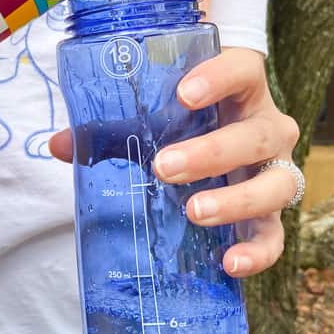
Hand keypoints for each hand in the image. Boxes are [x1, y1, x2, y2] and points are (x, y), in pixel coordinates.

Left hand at [49, 48, 299, 278]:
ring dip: (236, 200)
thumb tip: (58, 145)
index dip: (220, 79)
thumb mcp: (152, 115)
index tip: (183, 94)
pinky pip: (275, 236)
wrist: (220, 136)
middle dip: (211, 153)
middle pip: (255, 136)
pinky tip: (229, 261)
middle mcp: (267, 128)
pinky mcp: (271, 213)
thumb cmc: (184, 120)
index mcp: (241, 90)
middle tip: (163, 167)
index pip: (243, 71)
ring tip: (194, 211)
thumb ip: (109, 126)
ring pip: (275, 185)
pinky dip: (258, 252)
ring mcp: (275, 171)